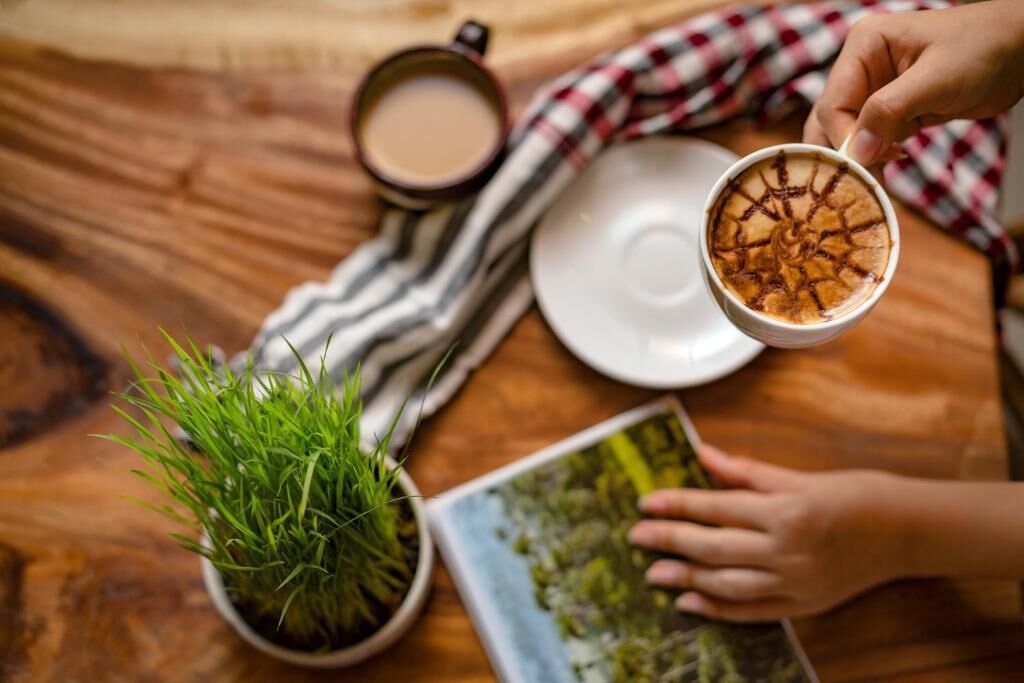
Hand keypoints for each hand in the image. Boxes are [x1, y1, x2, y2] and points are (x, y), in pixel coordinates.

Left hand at [628, 446, 902, 621]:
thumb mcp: (800, 476)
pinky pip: (752, 612)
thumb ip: (746, 470)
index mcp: (785, 511)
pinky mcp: (803, 606)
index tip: (646, 503)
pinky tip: (689, 602)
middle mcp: (787, 550)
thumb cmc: (855, 494)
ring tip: (653, 573)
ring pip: (727, 584)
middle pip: (714, 547)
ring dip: (685, 578)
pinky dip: (717, 610)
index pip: (717, 507)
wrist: (906, 532)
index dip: (678, 504)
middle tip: (635, 537)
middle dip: (670, 541)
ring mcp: (795, 583)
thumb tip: (702, 453)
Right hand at [804, 1, 1023, 165]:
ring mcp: (875, 89)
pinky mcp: (892, 110)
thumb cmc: (982, 49)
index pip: (832, 103)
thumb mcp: (935, 79)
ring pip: (848, 134)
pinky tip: (888, 170)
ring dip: (859, 158)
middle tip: (856, 181)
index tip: (862, 166)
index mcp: (863, 46)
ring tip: (872, 182)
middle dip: (843, 151)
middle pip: (831, 120)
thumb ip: (890, 112)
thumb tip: (857, 152)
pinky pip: (871, 139)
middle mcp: (862, 67)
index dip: (843, 138)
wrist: (1020, 52)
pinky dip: (876, 158)